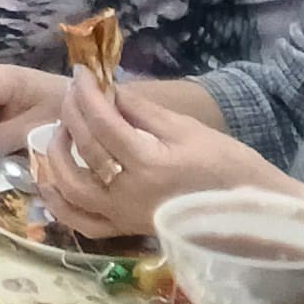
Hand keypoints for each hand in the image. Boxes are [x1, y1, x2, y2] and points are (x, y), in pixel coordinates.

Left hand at [39, 76, 281, 240]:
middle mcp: (128, 193)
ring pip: (70, 187)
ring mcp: (124, 216)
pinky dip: (59, 202)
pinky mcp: (125, 231)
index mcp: (148, 164)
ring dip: (57, 154)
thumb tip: (109, 90)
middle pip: (85, 148)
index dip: (87, 93)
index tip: (80, 72)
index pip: (102, 121)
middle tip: (74, 92)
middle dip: (73, 113)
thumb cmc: (229, 169)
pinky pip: (81, 222)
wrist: (252, 216)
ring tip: (63, 130)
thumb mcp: (187, 130)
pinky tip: (51, 180)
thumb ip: (142, 111)